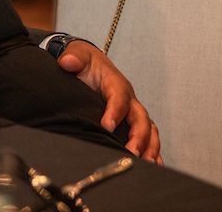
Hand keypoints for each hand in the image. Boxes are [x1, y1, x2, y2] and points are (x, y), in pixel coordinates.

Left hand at [58, 40, 161, 162]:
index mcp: (116, 83)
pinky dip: (153, 151)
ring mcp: (134, 111)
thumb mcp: (78, 55)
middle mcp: (130, 99)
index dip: (115, 111)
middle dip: (138, 136)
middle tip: (131, 152)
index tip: (107, 126)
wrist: (91, 64)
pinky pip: (148, 137)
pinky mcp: (133, 122)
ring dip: (149, 147)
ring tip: (145, 164)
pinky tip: (152, 166)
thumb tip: (67, 61)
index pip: (119, 96)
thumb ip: (73, 57)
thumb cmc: (85, 62)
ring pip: (149, 129)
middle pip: (141, 117)